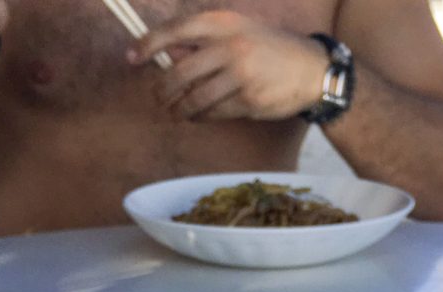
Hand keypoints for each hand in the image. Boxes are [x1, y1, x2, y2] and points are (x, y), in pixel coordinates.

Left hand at [129, 11, 328, 121]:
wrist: (311, 69)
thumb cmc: (268, 49)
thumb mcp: (239, 32)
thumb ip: (204, 42)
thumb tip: (168, 53)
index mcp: (225, 23)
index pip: (177, 29)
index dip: (150, 44)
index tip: (132, 57)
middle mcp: (231, 46)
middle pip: (180, 71)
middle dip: (162, 89)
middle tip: (157, 98)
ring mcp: (240, 75)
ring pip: (194, 98)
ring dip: (179, 109)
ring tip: (174, 112)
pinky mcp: (248, 101)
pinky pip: (213, 113)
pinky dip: (201, 116)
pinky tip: (197, 116)